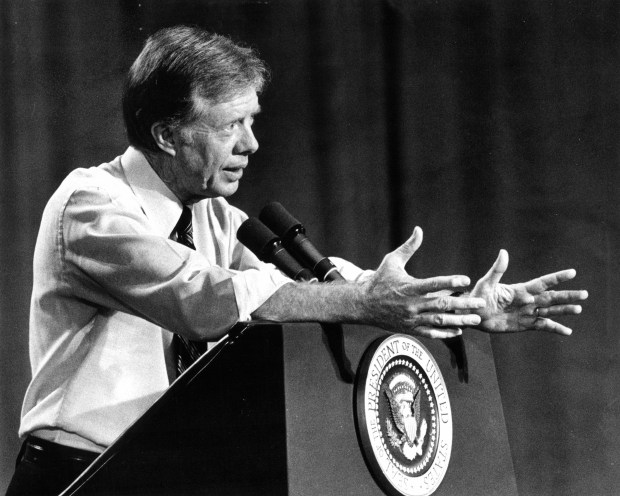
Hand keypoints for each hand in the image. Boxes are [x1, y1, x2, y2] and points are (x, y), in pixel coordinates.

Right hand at [362, 227, 485, 338]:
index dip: (451, 281)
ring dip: (459, 320)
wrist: (362, 305)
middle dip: (463, 304)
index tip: (466, 279)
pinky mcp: (410, 328)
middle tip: (480, 303)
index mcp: (409, 287)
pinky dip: (445, 333)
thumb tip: (419, 229)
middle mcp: (412, 304)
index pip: (434, 284)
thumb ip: (408, 247)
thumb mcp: (392, 261)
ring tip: (476, 319)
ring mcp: (411, 318)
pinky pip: (430, 332)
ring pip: (439, 320)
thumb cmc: (379, 280)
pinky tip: (459, 330)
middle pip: (441, 304)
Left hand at [470, 250, 587, 334]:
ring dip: (564, 310)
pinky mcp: (524, 325)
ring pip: (550, 311)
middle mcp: (528, 300)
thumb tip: (504, 252)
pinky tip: (568, 331)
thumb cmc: (478, 296)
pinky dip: (555, 328)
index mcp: (521, 290)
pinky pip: (542, 326)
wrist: (473, 315)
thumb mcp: (487, 283)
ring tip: (579, 309)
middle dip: (568, 296)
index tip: (572, 272)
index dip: (557, 278)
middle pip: (552, 297)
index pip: (543, 282)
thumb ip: (497, 269)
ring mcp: (527, 313)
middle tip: (585, 294)